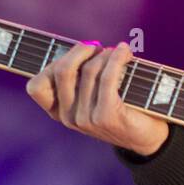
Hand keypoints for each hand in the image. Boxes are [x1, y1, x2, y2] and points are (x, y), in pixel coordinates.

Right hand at [25, 41, 169, 156]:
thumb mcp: (93, 95)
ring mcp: (86, 119)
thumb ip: (81, 77)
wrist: (147, 138)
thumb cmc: (121, 107)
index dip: (51, 64)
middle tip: (97, 47)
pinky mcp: (106, 116)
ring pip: (89, 70)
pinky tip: (125, 52)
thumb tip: (84, 46)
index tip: (74, 57)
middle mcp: (68, 118)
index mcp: (59, 113)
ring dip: (105, 54)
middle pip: (63, 71)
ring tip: (118, 52)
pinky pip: (107, 77)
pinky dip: (117, 59)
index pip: (36, 87)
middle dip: (80, 50)